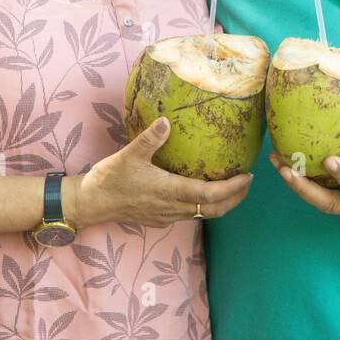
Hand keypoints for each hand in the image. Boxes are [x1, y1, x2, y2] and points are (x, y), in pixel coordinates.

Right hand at [74, 117, 253, 227]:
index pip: (209, 195)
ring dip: (221, 203)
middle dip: (235, 198)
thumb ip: (150, 138)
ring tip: (233, 187)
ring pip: (202, 215)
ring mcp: (166, 216)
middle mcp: (171, 208)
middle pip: (213, 210)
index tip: (248, 176)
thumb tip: (166, 121)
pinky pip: (189, 215)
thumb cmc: (109, 178)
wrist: (91, 203)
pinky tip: (203, 193)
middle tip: (248, 182)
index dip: (232, 188)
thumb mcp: (129, 154)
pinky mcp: (160, 219)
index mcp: (168, 191)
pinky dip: (204, 206)